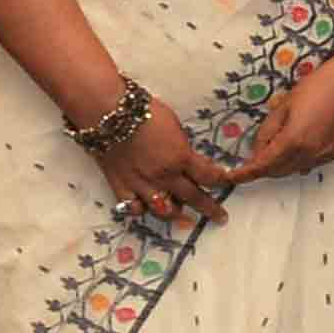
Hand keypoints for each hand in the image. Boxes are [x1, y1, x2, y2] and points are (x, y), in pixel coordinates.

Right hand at [91, 99, 231, 231]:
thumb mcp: (175, 126)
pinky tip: (146, 209)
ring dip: (177, 215)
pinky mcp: (119, 185)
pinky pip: (132, 207)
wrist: (107, 113)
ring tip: (185, 219)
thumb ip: (184, 148)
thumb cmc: (144, 113)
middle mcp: (163, 176)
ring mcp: (141, 183)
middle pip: (192, 197)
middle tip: (221, 217)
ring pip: (163, 209)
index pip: (208, 176)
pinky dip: (141, 210)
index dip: (220, 180)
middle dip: (210, 208)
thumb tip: (193, 161)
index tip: (226, 182)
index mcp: (180, 158)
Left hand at [235, 44, 333, 182]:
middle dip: (262, 168)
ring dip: (281, 164)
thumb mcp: (284, 104)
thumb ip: (268, 131)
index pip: (263, 165)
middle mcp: (311, 154)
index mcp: (294, 141)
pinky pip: (311, 162)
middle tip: (251, 157)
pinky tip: (298, 145)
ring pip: (295, 169)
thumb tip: (258, 150)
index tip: (231, 177)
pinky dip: (298, 159)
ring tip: (275, 147)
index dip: (245, 173)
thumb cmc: (319, 85)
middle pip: (278, 171)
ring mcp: (326, 155)